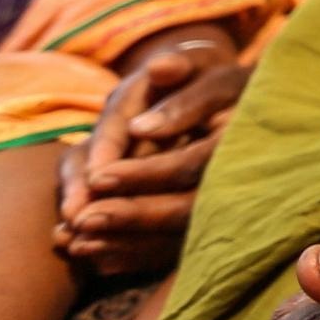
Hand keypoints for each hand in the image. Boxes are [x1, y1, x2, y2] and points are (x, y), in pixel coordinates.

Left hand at [53, 33, 244, 274]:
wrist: (228, 98)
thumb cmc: (200, 74)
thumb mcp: (194, 61)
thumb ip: (178, 68)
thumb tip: (154, 86)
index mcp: (241, 133)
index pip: (192, 163)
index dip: (146, 173)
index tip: (99, 177)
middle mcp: (243, 173)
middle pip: (190, 207)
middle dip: (133, 214)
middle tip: (82, 221)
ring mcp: (231, 200)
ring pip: (183, 233)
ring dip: (128, 242)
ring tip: (76, 242)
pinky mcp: (212, 220)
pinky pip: (177, 247)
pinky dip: (135, 254)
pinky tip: (97, 258)